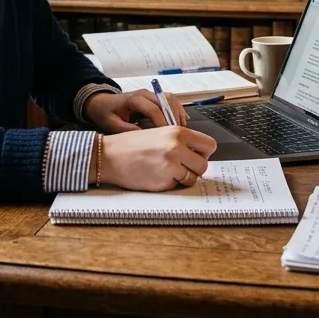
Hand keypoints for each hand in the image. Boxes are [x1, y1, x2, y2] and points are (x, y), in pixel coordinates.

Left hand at [84, 88, 188, 133]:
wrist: (101, 102)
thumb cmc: (105, 113)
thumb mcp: (111, 124)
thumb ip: (127, 130)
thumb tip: (144, 138)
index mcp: (134, 99)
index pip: (154, 109)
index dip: (162, 122)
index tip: (167, 136)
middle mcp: (144, 93)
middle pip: (166, 102)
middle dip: (174, 118)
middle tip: (178, 135)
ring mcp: (150, 94)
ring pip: (171, 99)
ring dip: (178, 113)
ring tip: (182, 129)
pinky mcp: (153, 97)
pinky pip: (170, 100)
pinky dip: (178, 109)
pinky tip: (183, 121)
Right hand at [96, 126, 218, 191]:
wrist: (109, 155)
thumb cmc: (132, 145)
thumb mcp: (159, 133)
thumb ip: (180, 141)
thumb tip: (199, 153)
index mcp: (177, 132)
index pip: (209, 145)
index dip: (204, 153)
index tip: (196, 155)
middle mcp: (176, 147)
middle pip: (203, 165)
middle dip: (194, 168)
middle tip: (181, 166)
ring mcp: (170, 165)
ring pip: (193, 178)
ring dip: (183, 177)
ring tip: (166, 170)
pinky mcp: (163, 181)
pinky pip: (177, 185)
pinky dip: (169, 183)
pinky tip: (156, 175)